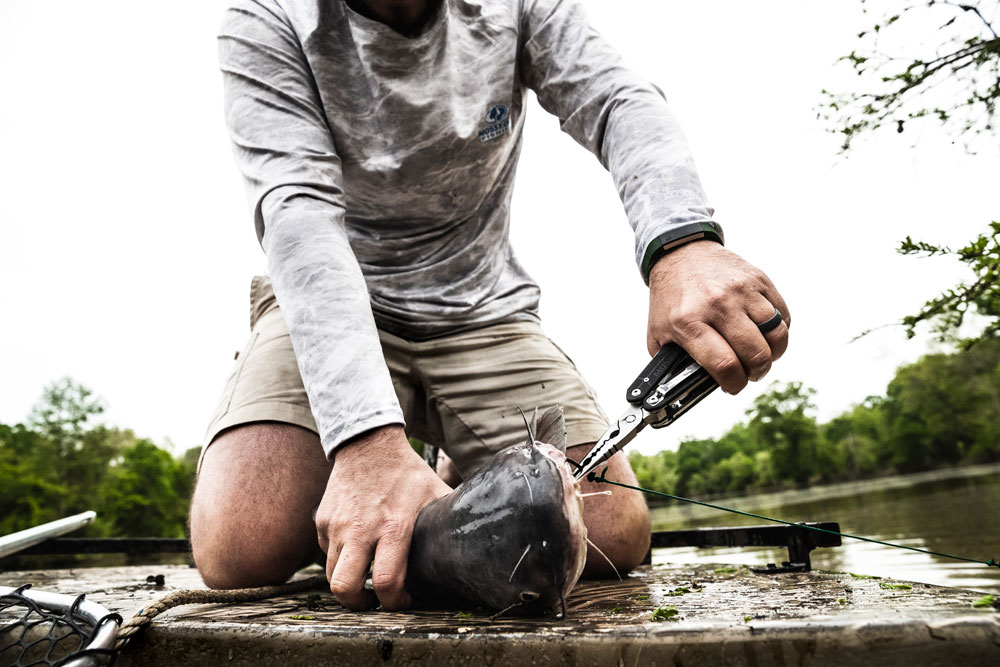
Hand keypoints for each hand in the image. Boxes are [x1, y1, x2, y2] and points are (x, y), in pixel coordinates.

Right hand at [316, 425, 449, 609]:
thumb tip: (473, 542)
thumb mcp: (434, 494)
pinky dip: (339, 558)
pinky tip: (356, 547)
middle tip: (374, 601)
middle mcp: (360, 528)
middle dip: (358, 605)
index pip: (386, 581)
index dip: (395, 601)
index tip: (403, 599)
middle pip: (345, 587)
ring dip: (348, 582)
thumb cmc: (406, 472)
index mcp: (393, 526)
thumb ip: (446, 521)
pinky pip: (326, 552)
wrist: (367, 443)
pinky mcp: (322, 521)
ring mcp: (337, 525)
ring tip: (365, 578)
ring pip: (331, 575)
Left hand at [647, 240, 789, 393]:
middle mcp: (717, 304)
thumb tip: (691, 388)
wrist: (681, 254)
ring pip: (777, 335)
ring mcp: (741, 290)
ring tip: (760, 354)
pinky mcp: (759, 280)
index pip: (724, 364)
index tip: (733, 386)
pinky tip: (764, 334)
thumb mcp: (658, 334)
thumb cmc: (671, 299)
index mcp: (688, 321)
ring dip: (773, 353)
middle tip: (750, 372)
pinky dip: (779, 331)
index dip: (735, 384)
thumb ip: (673, 364)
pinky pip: (783, 315)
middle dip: (757, 373)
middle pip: (756, 353)